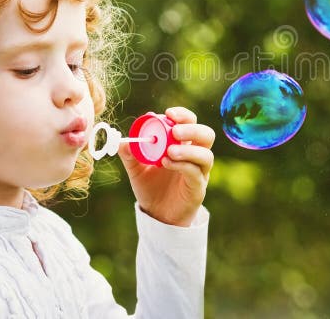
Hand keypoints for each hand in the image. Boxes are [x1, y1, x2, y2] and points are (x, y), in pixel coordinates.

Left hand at [118, 107, 214, 226]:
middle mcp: (195, 156)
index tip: (168, 113)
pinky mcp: (198, 188)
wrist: (156, 215)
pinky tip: (167, 163)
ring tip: (169, 151)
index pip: (191, 123)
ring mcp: (199, 172)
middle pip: (206, 135)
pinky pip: (196, 174)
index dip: (184, 115)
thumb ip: (130, 154)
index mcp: (183, 145)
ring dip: (188, 150)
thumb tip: (123, 141)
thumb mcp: (136, 168)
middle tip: (174, 131)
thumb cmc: (151, 187)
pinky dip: (183, 166)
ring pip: (206, 155)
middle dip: (192, 129)